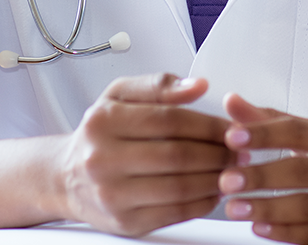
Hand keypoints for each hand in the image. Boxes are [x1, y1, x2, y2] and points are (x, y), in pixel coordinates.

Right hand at [53, 74, 233, 235]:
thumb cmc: (99, 134)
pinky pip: (175, 213)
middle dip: (219, 153)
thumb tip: (198, 86)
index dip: (209, 124)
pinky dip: (203, 203)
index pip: (170, 120)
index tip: (232, 127)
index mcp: (104, 121)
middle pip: (178, 155)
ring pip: (180, 187)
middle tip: (240, 150)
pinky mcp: (125, 222)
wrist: (66, 177)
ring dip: (216, 179)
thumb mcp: (119, 95)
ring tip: (232, 169)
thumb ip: (159, 85)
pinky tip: (214, 191)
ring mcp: (112, 194)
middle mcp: (102, 159)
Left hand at [218, 93, 307, 243]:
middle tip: (226, 179)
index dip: (264, 133)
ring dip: (266, 208)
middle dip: (260, 175)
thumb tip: (232, 102)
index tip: (232, 135)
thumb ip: (271, 122)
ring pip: (305, 206)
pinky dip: (283, 232)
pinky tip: (259, 227)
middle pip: (301, 170)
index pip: (298, 131)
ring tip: (234, 208)